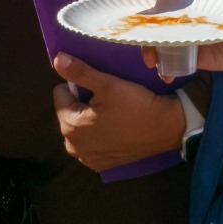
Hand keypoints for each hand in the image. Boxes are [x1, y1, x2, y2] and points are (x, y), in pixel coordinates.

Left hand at [51, 54, 184, 170]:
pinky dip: (98, 134)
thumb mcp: (107, 84)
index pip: (60, 94)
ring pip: (79, 127)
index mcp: (70, 126)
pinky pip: (90, 142)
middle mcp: (72, 146)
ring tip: (113, 114)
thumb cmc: (135, 104)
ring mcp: (86, 158)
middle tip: (108, 101)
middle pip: (68, 112)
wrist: (165, 127)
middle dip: (83, 104)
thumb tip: (57, 59)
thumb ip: (80, 72)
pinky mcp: (99, 164)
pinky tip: (115, 129)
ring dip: (89, 119)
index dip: (79, 86)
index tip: (100, 89)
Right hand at [113, 0, 222, 78]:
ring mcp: (182, 26)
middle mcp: (184, 3)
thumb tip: (190, 20)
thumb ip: (213, 13)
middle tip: (129, 35)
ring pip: (154, 33)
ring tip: (153, 62)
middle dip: (137, 22)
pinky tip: (166, 74)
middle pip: (152, 7)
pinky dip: (162, 64)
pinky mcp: (185, 47)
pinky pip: (166, 54)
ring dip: (148, 47)